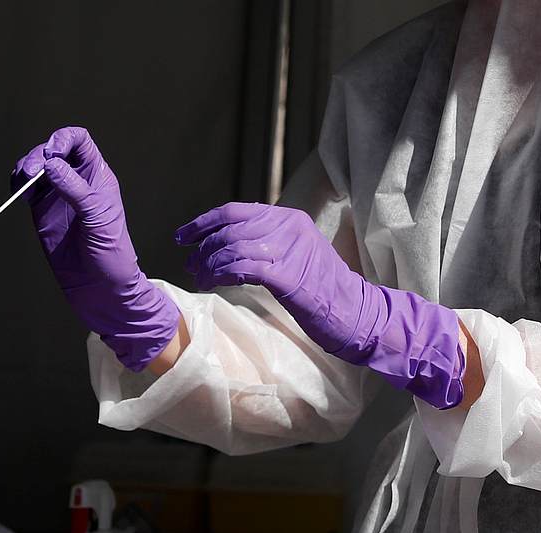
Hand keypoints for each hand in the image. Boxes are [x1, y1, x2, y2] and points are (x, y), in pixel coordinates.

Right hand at [13, 127, 178, 371]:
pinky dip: (19, 184)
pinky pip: (27, 189)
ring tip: (23, 183)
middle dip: (38, 155)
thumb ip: (74, 189)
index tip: (50, 153)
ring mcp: (57, 195)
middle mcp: (76, 181)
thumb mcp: (96, 217)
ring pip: (36, 167)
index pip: (79, 141)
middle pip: (52, 150)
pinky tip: (19, 191)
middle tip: (31, 174)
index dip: (63, 139)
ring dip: (25, 168)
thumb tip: (50, 164)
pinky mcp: (42, 211)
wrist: (99, 287)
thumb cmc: (109, 252)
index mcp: (97, 176)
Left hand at [176, 202, 465, 407]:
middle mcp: (290, 226)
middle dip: (203, 249)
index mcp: (290, 218)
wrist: (358, 314)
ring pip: (233, 248)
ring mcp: (291, 249)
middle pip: (229, 230)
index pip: (235, 211)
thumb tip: (226, 246)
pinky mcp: (289, 275)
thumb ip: (266, 244)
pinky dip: (221, 274)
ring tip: (198, 278)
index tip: (182, 236)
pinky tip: (212, 283)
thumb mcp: (295, 256)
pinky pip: (243, 268)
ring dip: (208, 265)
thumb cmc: (322, 292)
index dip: (203, 223)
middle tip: (191, 266)